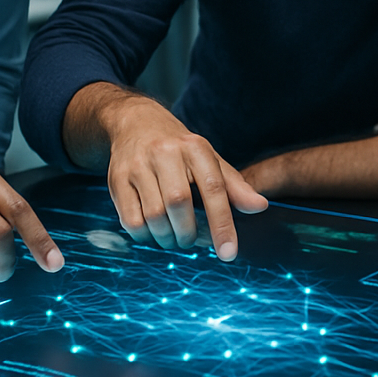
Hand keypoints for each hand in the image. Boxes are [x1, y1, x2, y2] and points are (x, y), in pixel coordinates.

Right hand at [102, 97, 267, 259]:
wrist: (135, 123)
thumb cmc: (180, 148)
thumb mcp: (210, 160)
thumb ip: (234, 185)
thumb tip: (260, 206)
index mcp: (196, 148)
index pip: (214, 189)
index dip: (222, 224)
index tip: (228, 253)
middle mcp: (166, 153)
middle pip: (179, 204)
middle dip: (187, 233)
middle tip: (190, 240)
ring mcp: (138, 165)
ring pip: (154, 215)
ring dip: (166, 237)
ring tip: (172, 236)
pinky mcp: (117, 179)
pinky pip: (130, 220)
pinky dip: (144, 235)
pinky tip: (151, 231)